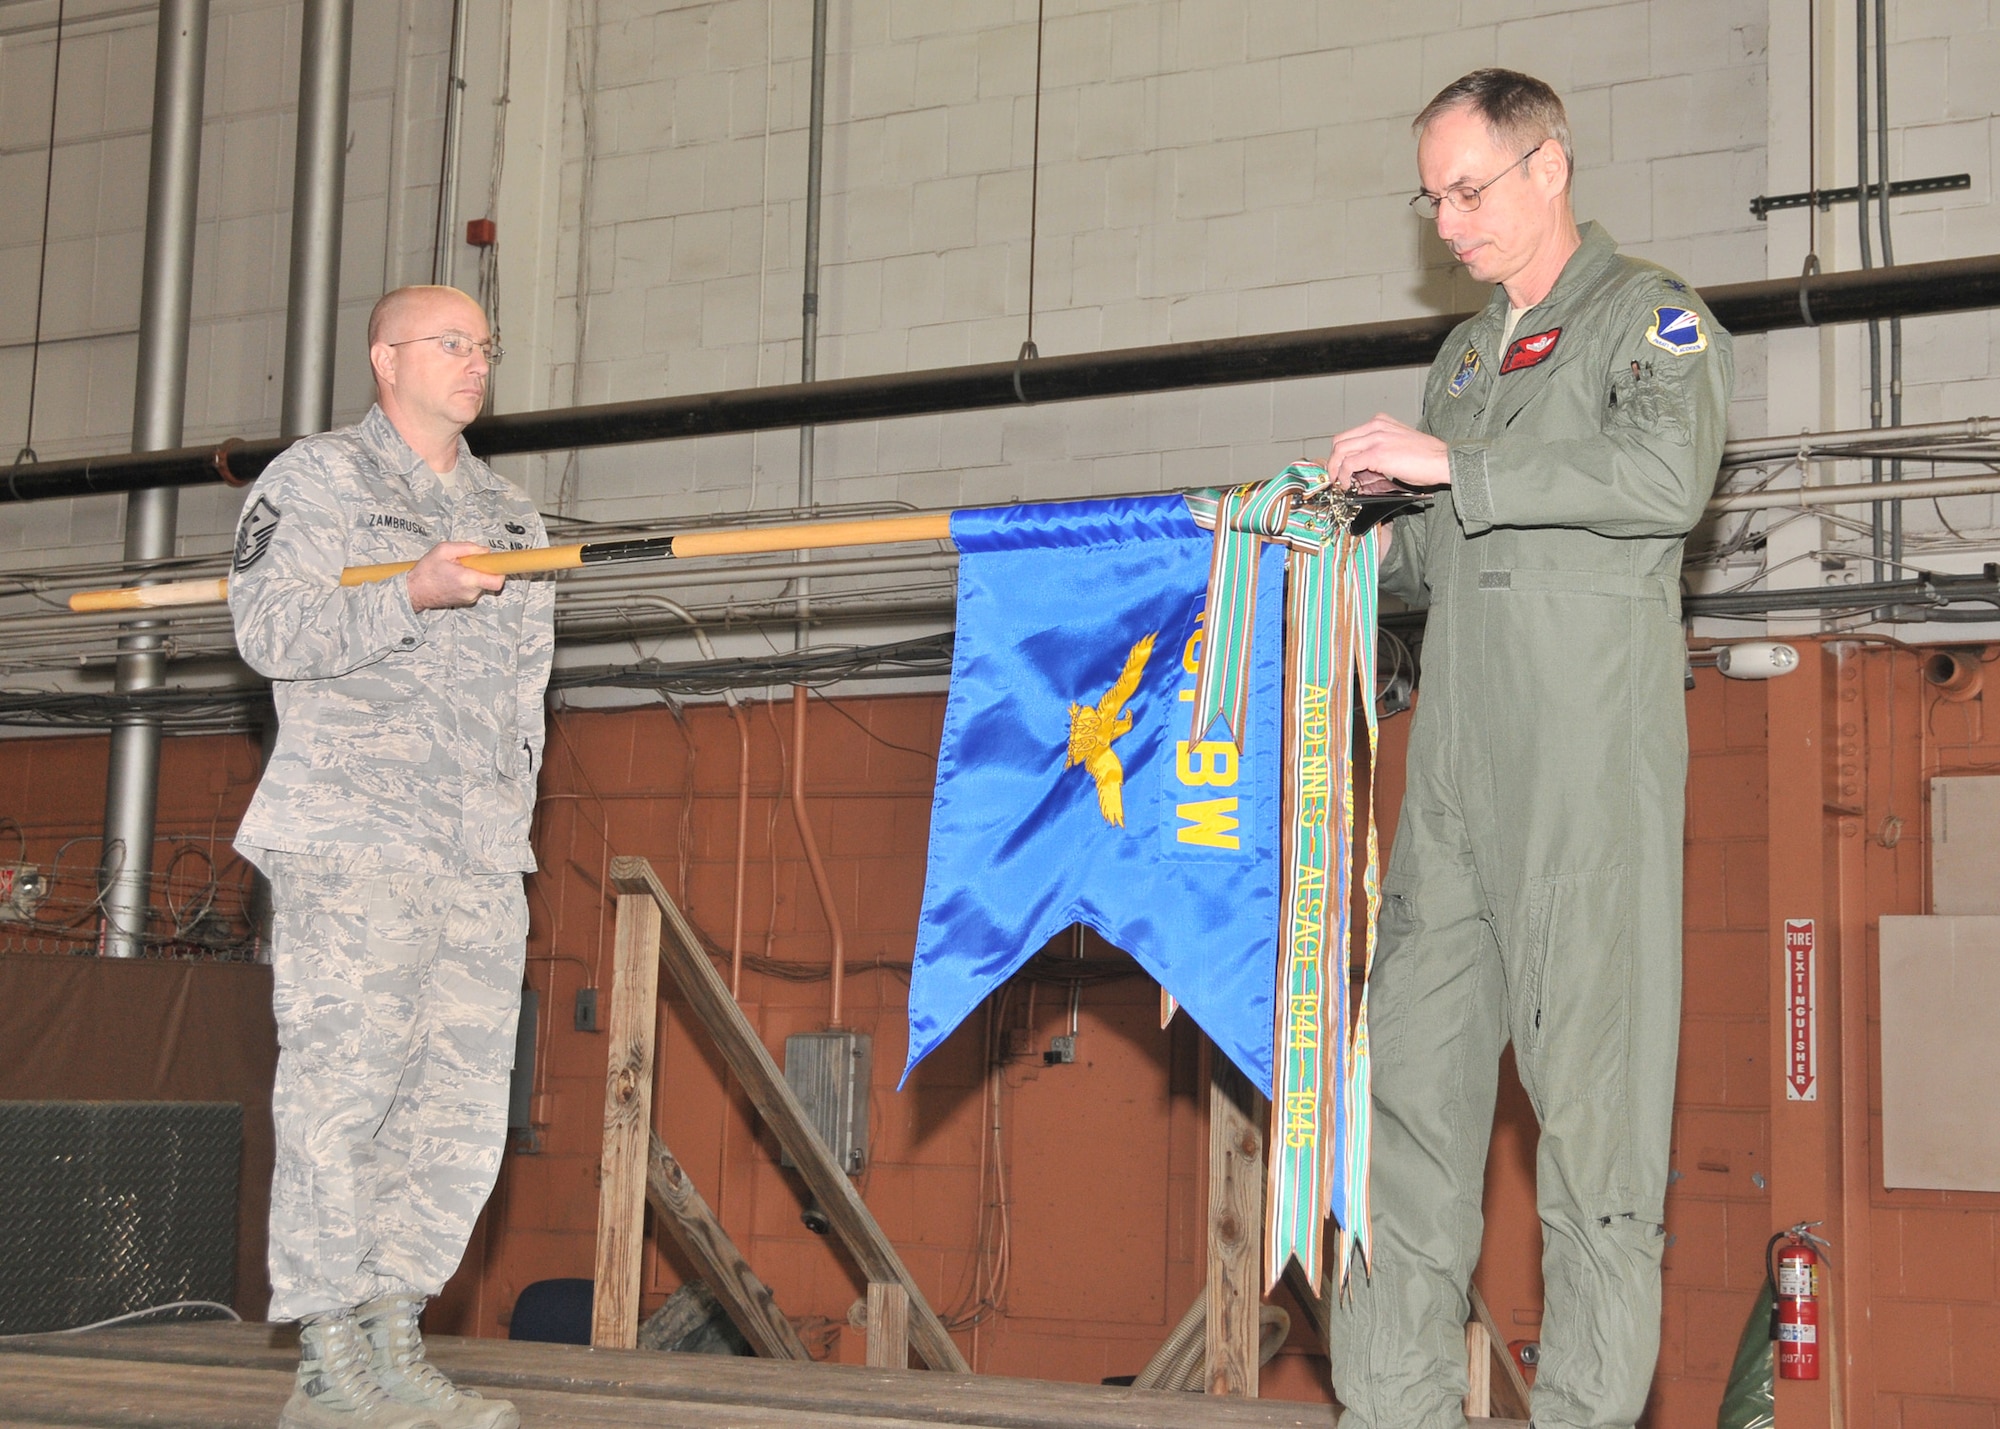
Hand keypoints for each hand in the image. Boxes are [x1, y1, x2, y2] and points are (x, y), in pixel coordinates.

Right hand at [406, 541, 502, 610]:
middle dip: (483, 569)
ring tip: (456, 570)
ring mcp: (469, 599)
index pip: (497, 581)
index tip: (504, 564)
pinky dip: (469, 581)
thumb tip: (485, 551)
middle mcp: (471, 592)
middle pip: (490, 579)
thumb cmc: (426, 571)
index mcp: (468, 579)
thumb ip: (467, 548)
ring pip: (481, 583)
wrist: (414, 591)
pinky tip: (454, 577)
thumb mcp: (444, 550)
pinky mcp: (465, 601)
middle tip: (467, 562)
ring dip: (474, 575)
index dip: (502, 571)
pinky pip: (474, 588)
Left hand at [1327, 414, 1450, 491]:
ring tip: (1340, 483)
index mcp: (1380, 422)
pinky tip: (1348, 485)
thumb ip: (1378, 449)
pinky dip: (1344, 476)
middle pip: (1340, 441)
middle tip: (1335, 477)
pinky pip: (1349, 464)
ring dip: (1335, 469)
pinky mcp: (1377, 454)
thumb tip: (1362, 468)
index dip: (1340, 454)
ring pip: (1340, 451)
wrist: (1443, 460)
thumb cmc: (1427, 457)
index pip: (1349, 435)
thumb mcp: (1398, 444)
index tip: (1339, 468)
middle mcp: (1376, 426)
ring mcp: (1375, 438)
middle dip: (1333, 461)